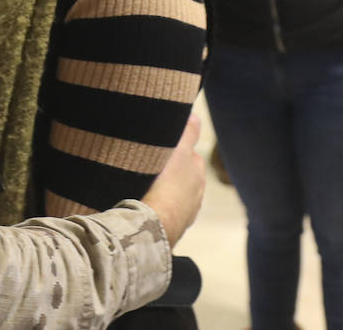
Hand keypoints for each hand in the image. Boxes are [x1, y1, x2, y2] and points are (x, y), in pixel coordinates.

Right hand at [142, 114, 205, 245]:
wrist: (154, 224)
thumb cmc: (166, 185)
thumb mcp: (178, 151)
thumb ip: (189, 133)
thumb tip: (196, 116)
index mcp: (197, 173)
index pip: (189, 155)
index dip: (175, 149)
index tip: (160, 147)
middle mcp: (196, 193)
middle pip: (182, 176)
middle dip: (170, 171)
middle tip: (149, 166)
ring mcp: (186, 212)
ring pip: (174, 194)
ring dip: (164, 190)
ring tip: (145, 186)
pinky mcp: (174, 226)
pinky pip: (166, 211)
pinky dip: (159, 206)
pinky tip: (147, 203)